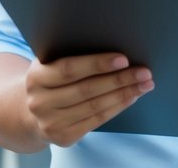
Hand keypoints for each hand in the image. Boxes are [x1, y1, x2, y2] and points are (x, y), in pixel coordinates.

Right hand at [25, 53, 152, 147]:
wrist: (33, 112)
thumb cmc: (53, 79)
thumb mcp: (53, 63)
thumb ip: (73, 54)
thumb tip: (115, 41)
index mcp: (36, 77)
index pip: (69, 69)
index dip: (97, 64)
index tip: (124, 59)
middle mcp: (39, 102)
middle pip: (87, 90)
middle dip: (120, 80)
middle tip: (144, 72)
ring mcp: (50, 122)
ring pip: (95, 106)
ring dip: (124, 94)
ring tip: (145, 84)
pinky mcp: (63, 137)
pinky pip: (96, 120)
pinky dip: (117, 107)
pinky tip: (131, 97)